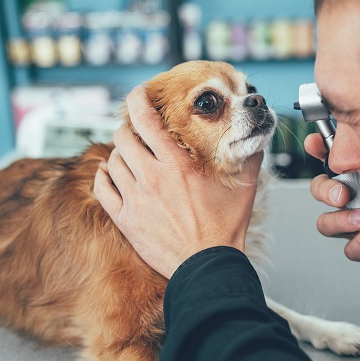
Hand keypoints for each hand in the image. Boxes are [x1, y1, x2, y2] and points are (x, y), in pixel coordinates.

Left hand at [94, 86, 262, 277]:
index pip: (146, 119)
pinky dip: (103, 177)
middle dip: (128, 129)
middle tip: (137, 132)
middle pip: (122, 137)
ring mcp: (135, 199)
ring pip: (112, 161)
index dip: (137, 100)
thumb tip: (257, 135)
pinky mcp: (125, 220)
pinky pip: (101, 189)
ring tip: (130, 156)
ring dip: (119, 154)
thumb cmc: (226, 228)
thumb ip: (250, 156)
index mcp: (177, 165)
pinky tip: (110, 174)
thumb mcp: (244, 187)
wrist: (208, 265)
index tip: (138, 95)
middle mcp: (151, 177)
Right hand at [304, 133, 359, 274]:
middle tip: (342, 195)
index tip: (314, 143)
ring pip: (327, 223)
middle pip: (321, 191)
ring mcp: (357, 224)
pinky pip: (352, 249)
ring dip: (342, 220)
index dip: (316, 149)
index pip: (330, 157)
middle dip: (325, 192)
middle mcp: (354, 198)